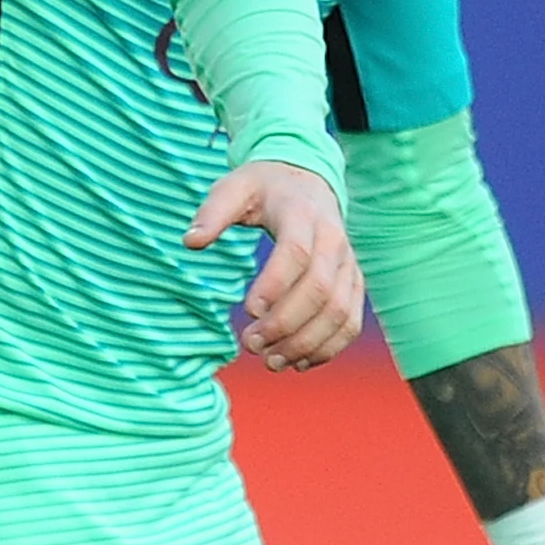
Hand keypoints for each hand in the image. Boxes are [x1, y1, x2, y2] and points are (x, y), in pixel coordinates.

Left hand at [184, 160, 362, 369]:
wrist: (307, 181)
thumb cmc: (264, 188)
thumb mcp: (234, 186)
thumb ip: (213, 212)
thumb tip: (190, 242)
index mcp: (302, 214)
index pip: (296, 253)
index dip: (275, 285)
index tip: (248, 311)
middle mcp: (333, 239)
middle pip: (320, 289)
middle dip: (286, 323)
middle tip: (251, 345)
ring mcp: (348, 264)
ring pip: (339, 312)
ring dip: (307, 343)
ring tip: (270, 361)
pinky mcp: (353, 283)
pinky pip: (350, 322)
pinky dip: (328, 348)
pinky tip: (298, 363)